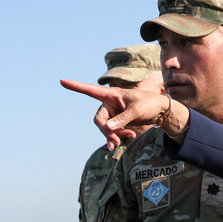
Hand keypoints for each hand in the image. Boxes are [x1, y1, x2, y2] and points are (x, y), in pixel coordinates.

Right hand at [60, 79, 188, 149]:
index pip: (90, 90)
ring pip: (105, 129)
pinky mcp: (118, 122)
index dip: (76, 86)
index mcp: (111, 94)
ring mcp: (113, 114)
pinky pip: (113, 132)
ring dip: (114, 136)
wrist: (160, 111)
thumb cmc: (150, 104)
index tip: (61, 81)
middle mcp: (109, 104)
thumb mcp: (137, 110)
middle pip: (98, 120)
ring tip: (126, 139)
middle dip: (106, 131)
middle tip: (115, 141)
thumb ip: (122, 119)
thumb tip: (108, 128)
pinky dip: (119, 136)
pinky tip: (129, 137)